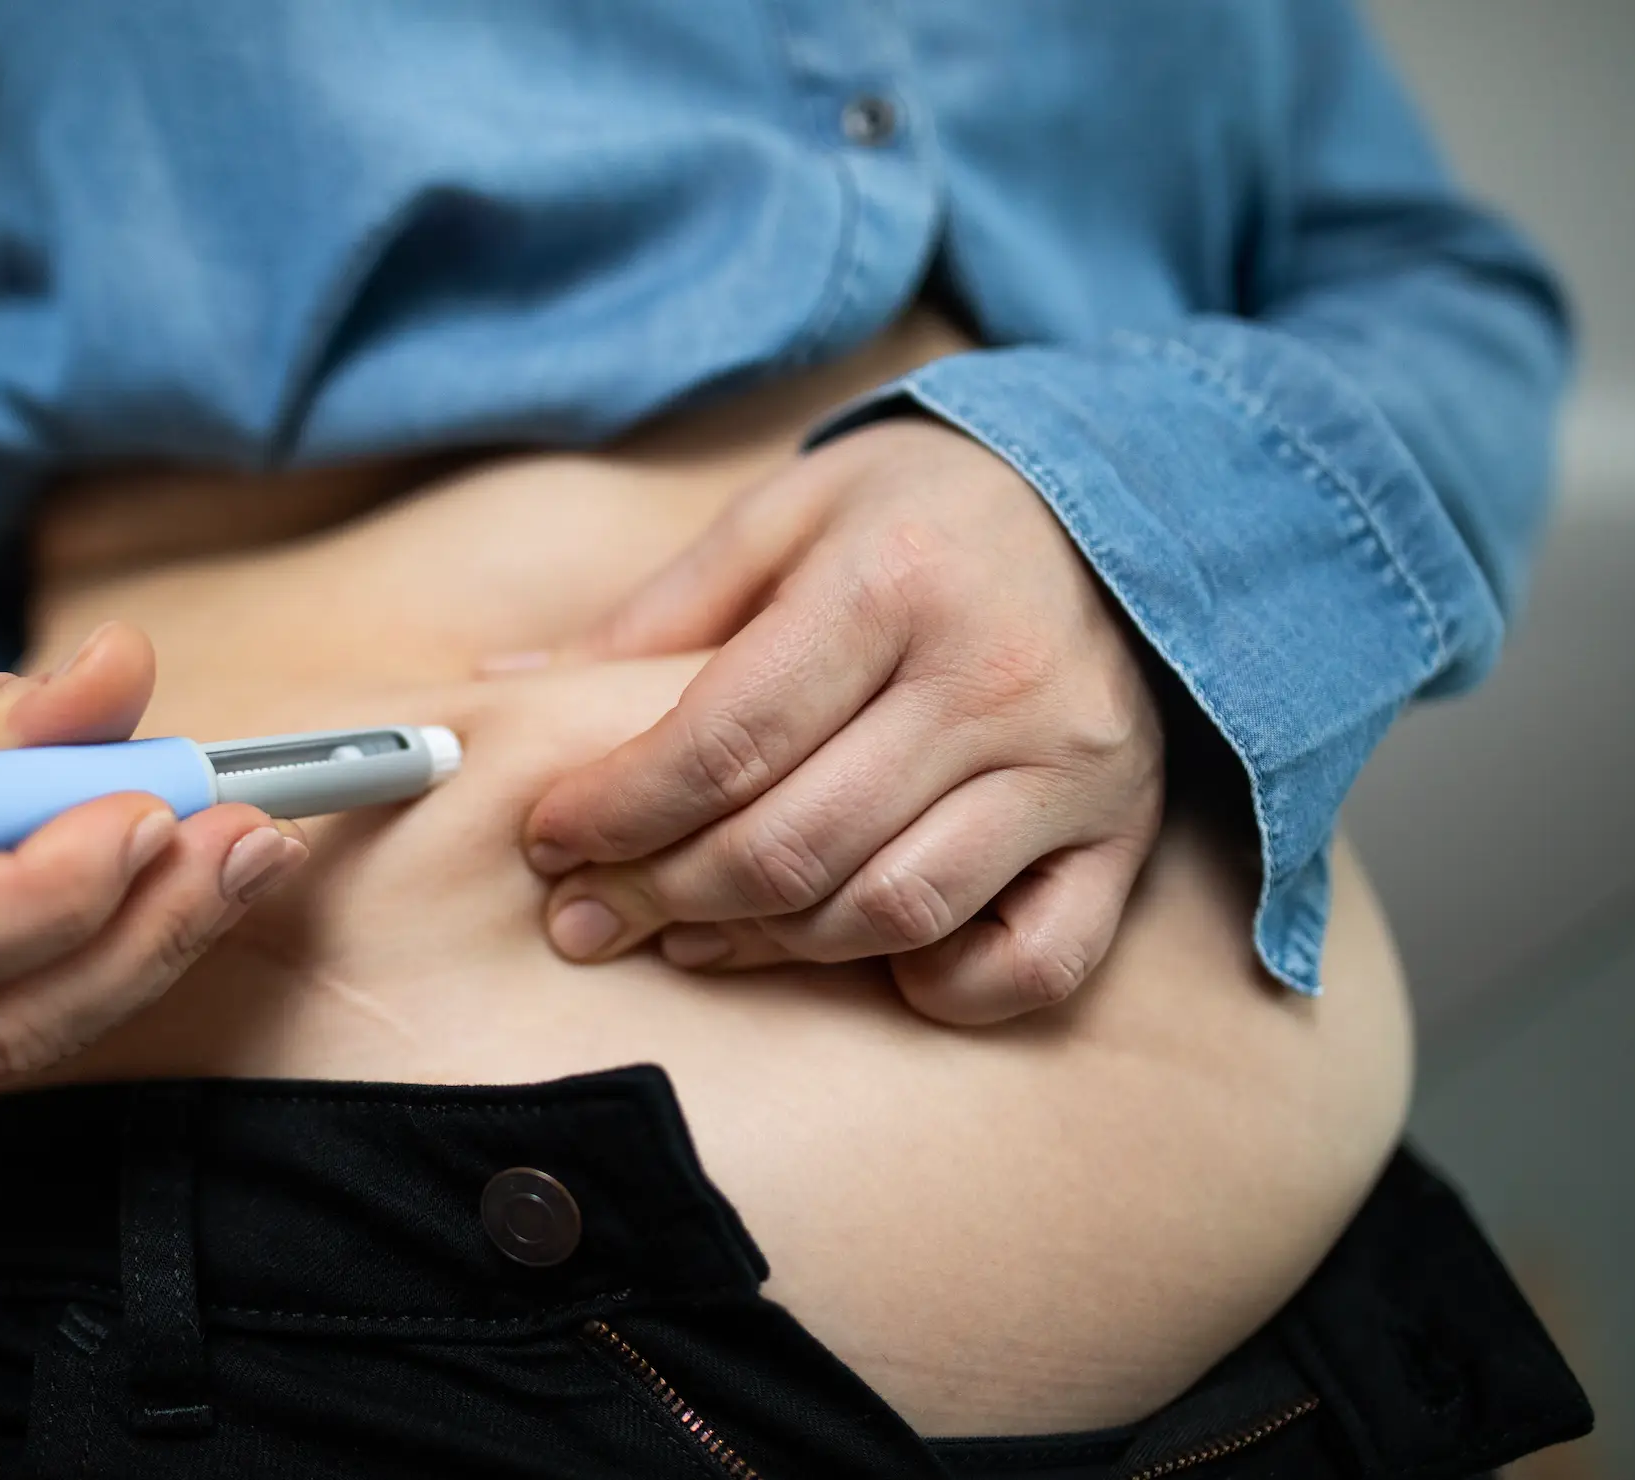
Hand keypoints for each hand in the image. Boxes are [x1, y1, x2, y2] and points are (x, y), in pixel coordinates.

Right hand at [0, 621, 306, 1094]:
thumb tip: (121, 672)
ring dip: (151, 952)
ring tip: (244, 860)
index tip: (152, 810)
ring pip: (14, 1041)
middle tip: (243, 837)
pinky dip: (113, 969)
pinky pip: (14, 1036)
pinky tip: (184, 896)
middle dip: (139, 926)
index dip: (41, 889)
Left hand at [516, 417, 1164, 1023]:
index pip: (725, 738)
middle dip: (660, 895)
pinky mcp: (1122, 836)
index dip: (617, 809)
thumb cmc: (922, 513)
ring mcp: (1070, 767)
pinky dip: (939, 987)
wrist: (1116, 501)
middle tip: (588, 916)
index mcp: (893, 580)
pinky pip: (1030, 965)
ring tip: (689, 934)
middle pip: (792, 843)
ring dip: (768, 947)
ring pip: (891, 911)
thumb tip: (511, 691)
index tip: (549, 839)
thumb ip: (658, 612)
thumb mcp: (786, 515)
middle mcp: (992, 678)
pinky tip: (864, 957)